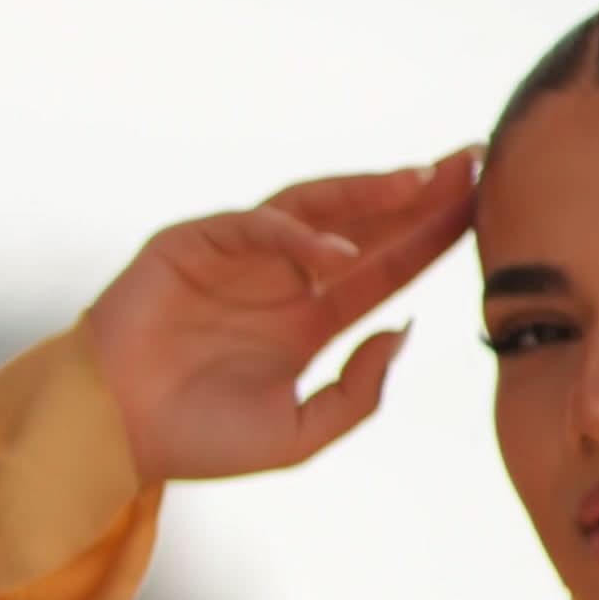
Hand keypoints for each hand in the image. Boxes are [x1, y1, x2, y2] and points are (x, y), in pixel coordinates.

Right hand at [82, 156, 478, 485]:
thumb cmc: (200, 440)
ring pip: (317, 208)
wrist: (115, 437)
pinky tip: (339, 253)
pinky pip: (256, 226)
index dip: (433, 233)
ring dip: (371, 192)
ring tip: (424, 180)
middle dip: (419, 192)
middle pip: (365, 223)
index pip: (385, 267)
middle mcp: (281, 278)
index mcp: (308, 320)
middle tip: (475, 159)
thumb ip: (358, 391)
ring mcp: (239, 255)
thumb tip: (403, 328)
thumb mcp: (300, 435)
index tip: (483, 203)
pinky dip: (298, 235)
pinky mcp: (195, 242)